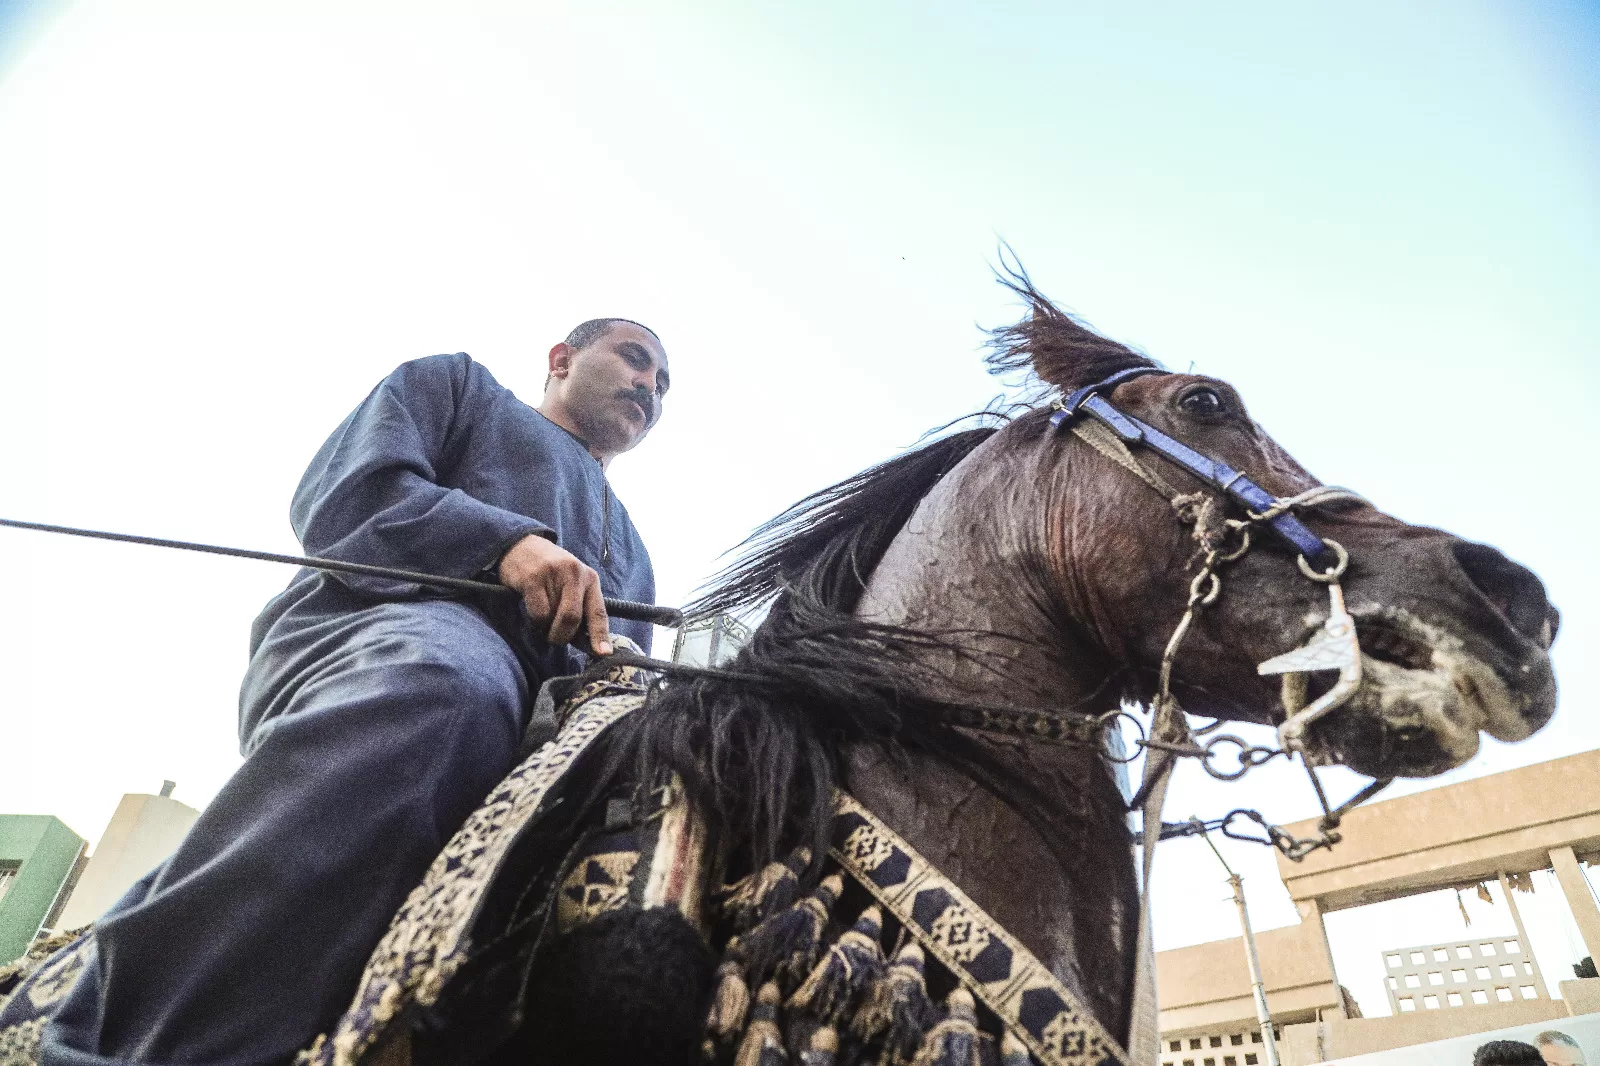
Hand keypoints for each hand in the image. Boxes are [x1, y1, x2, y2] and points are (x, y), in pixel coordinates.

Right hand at [496, 534, 612, 653]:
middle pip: (573, 618)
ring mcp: (554, 574)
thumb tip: (583, 641)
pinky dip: (534, 620)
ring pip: (553, 618)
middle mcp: (576, 574)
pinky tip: (531, 607)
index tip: (603, 653)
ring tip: (541, 614)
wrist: (521, 545)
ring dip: (546, 626)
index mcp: (590, 579)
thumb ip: (579, 605)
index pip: (599, 611)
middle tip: (554, 638)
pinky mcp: (533, 578)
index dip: (601, 634)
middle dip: (563, 636)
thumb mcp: (571, 582)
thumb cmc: (550, 571)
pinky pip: (537, 612)